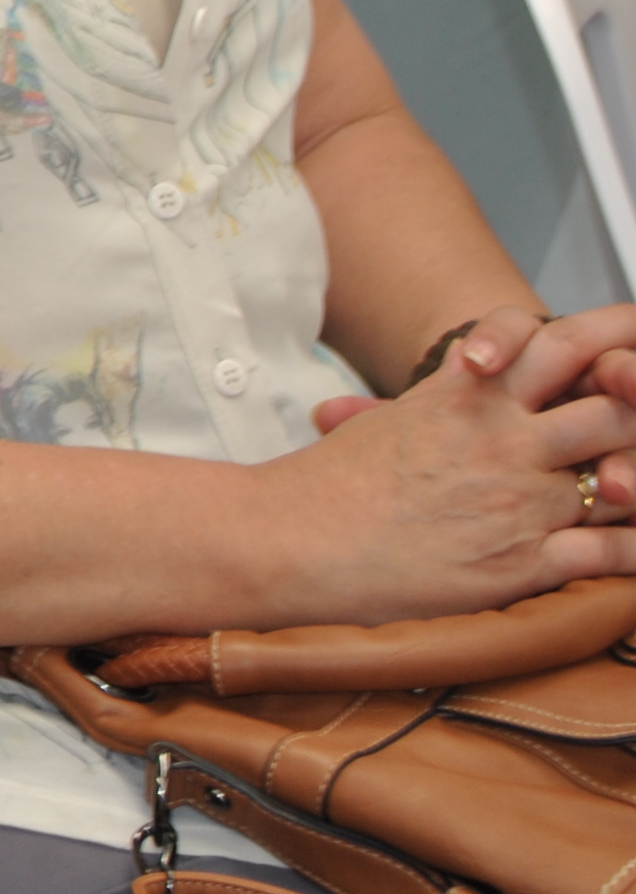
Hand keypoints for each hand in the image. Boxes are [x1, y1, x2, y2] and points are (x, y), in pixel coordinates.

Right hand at [278, 304, 635, 612]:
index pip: (558, 339)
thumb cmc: (331, 486)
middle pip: (616, 405)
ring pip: (627, 478)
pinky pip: (611, 553)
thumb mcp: (391, 419)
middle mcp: (503, 438)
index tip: (628, 349)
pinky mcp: (522, 561)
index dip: (612, 332)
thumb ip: (446, 393)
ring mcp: (517, 498)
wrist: (292, 541)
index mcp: (470, 395)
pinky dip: (633, 552)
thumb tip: (465, 369)